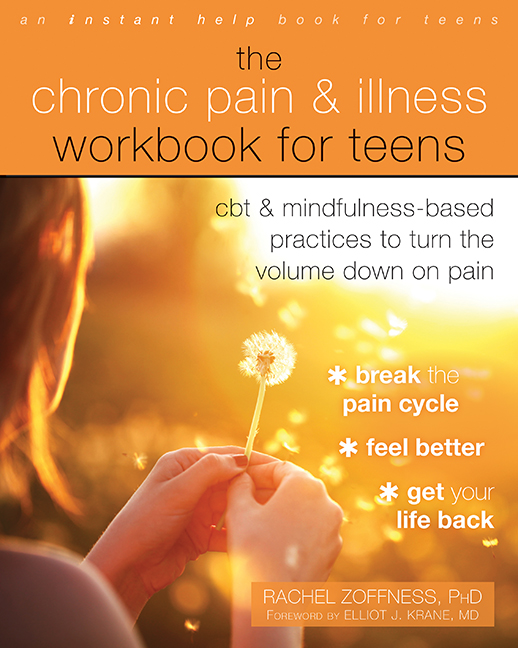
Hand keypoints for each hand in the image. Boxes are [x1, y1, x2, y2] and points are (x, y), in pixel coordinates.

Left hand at [85, 447, 266, 619]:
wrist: (127, 567)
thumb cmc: (145, 522)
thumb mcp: (178, 491)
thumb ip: (210, 471)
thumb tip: (242, 458)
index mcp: (183, 464)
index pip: (225, 456)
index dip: (252, 460)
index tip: (279, 467)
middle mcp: (191, 484)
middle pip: (232, 481)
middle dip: (255, 488)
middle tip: (282, 495)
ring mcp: (196, 510)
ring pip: (231, 506)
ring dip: (248, 511)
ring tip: (272, 517)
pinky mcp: (199, 536)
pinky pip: (225, 532)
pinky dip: (237, 534)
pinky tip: (251, 539)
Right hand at [225, 461, 342, 647]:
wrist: (272, 600)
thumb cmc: (254, 549)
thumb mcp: (239, 509)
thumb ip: (240, 485)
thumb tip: (242, 477)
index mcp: (306, 485)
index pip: (280, 468)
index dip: (257, 471)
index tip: (241, 477)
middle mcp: (327, 502)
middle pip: (294, 488)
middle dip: (268, 491)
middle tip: (243, 497)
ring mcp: (333, 529)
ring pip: (302, 510)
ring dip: (279, 511)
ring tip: (253, 520)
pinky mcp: (332, 552)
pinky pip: (309, 532)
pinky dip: (292, 530)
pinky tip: (270, 540)